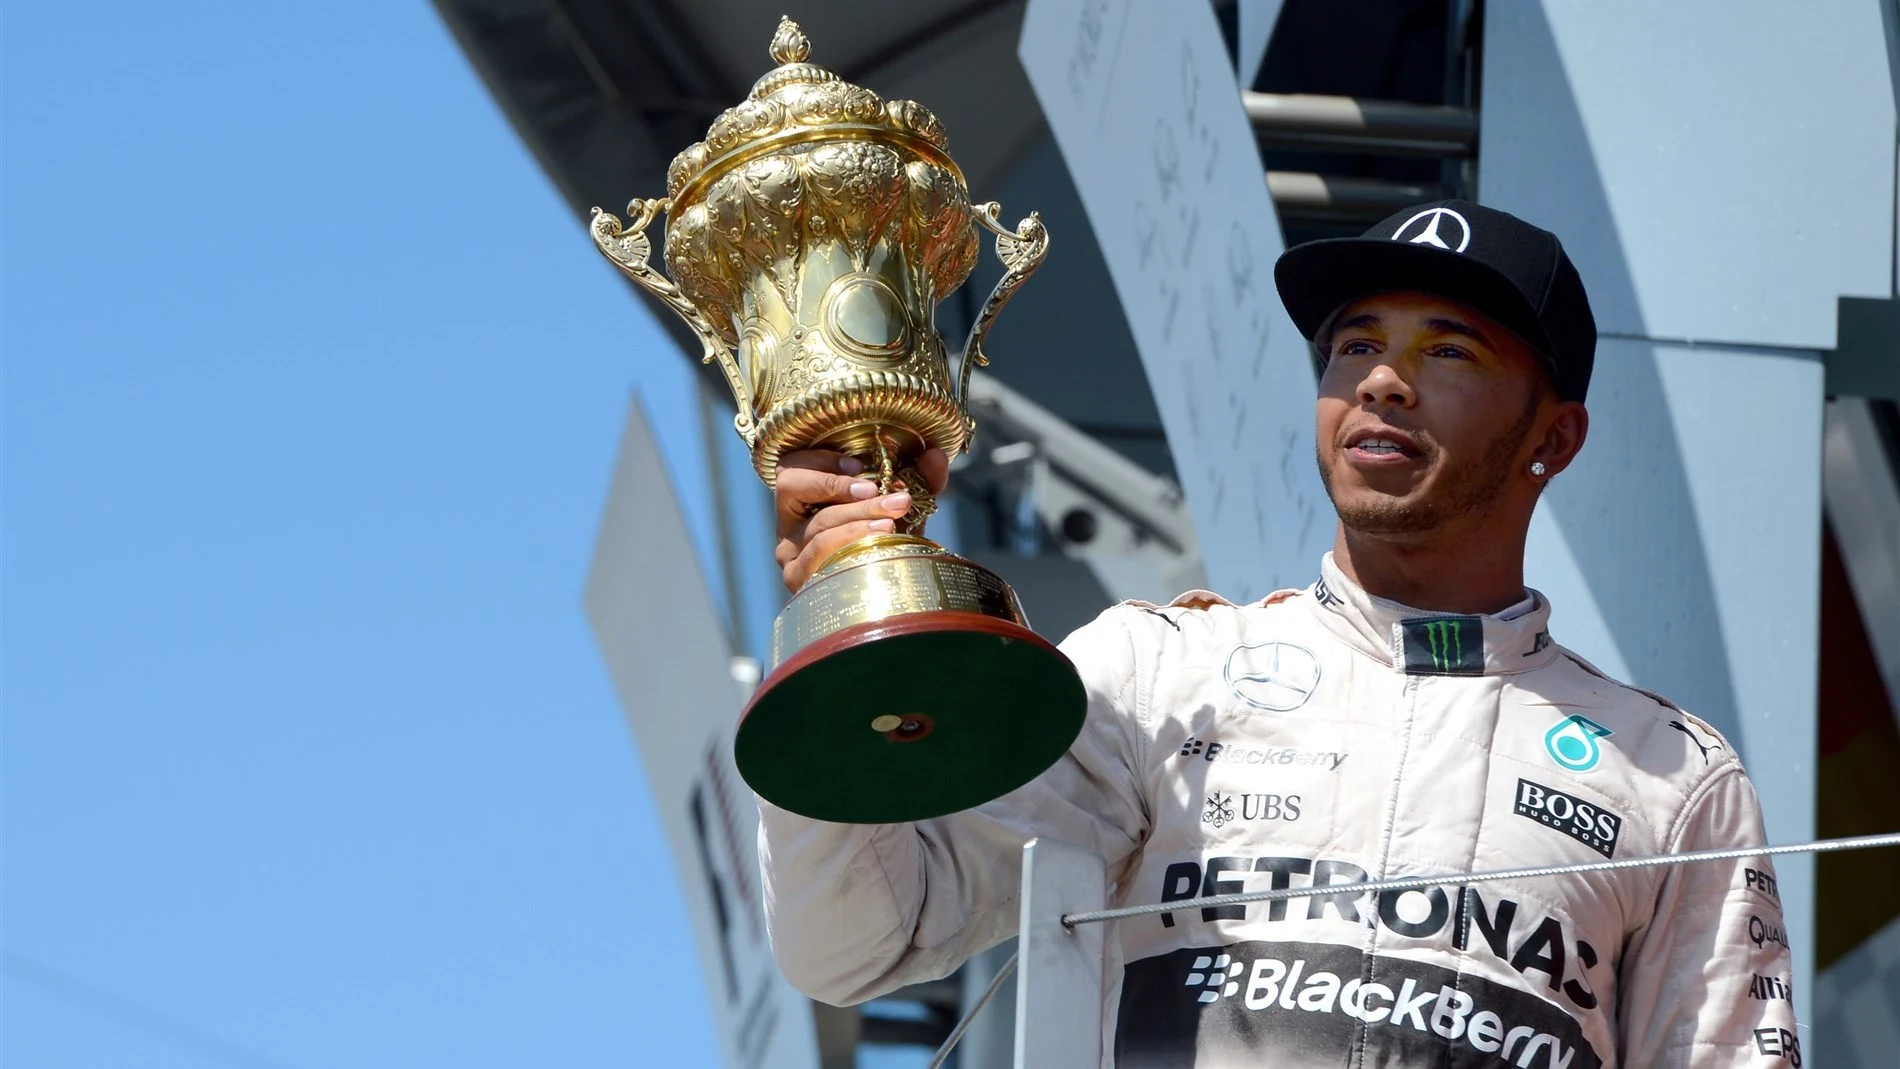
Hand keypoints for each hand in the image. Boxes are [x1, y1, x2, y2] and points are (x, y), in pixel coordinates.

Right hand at [773, 447, 950, 592]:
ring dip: (856, 520)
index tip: (860, 465)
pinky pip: (816, 555)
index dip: (820, 460)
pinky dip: (848, 543)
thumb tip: (936, 455)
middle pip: (798, 491)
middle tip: (889, 496)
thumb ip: (920, 478)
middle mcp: (788, 522)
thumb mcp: (902, 504)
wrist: (890, 587)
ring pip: (815, 525)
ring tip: (890, 523)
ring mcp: (789, 552)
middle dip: (847, 489)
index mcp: (801, 496)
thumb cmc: (888, 536)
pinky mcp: (796, 576)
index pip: (791, 466)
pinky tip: (878, 541)